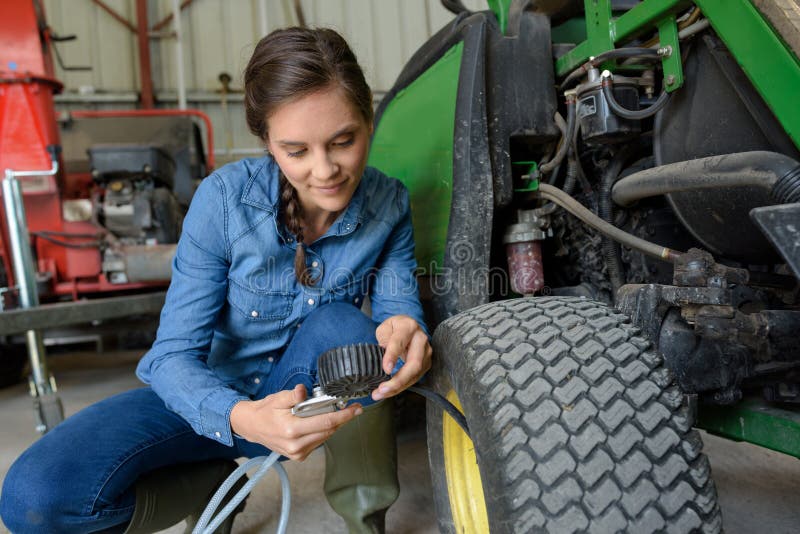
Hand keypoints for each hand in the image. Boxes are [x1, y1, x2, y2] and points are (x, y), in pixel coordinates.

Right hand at [230, 384, 361, 460]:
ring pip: (325, 437)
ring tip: (334, 412)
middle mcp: (296, 445)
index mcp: (292, 430)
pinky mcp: (298, 456)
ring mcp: (297, 453)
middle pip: (329, 431)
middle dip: (342, 419)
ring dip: (333, 425)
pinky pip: (318, 442)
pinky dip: (323, 432)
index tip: (356, 409)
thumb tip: (303, 390)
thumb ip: (293, 395)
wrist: (252, 426)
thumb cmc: (266, 411)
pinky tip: (319, 423)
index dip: (344, 415)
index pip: (326, 422)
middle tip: (352, 408)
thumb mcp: (278, 398)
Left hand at [372, 315, 431, 400]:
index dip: (393, 356)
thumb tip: (384, 356)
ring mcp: (426, 353)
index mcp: (408, 327)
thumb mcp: (384, 328)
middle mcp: (421, 340)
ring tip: (380, 393)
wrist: (408, 326)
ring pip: (415, 374)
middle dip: (398, 380)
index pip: (400, 343)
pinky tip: (389, 391)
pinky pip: (414, 378)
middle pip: (414, 364)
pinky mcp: (426, 364)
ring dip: (397, 387)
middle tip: (382, 389)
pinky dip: (401, 387)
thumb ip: (384, 340)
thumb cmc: (395, 328)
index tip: (386, 369)